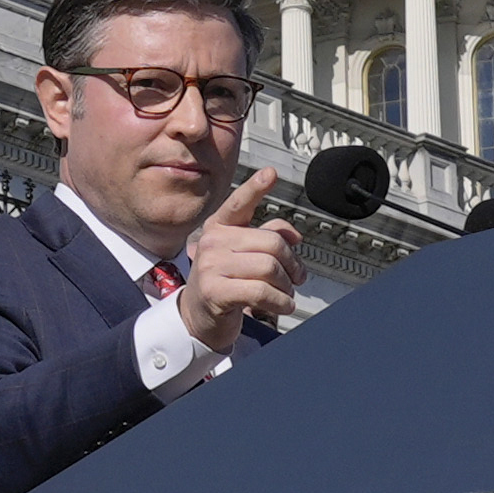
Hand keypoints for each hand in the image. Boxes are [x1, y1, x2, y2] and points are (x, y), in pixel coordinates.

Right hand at [175, 170, 300, 348]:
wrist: (197, 318)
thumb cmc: (224, 284)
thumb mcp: (244, 256)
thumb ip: (267, 238)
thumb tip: (295, 236)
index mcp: (220, 227)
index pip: (239, 203)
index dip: (256, 188)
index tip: (270, 173)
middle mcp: (213, 241)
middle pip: (272, 243)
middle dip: (292, 265)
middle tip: (296, 279)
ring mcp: (211, 266)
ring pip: (270, 268)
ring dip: (287, 287)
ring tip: (286, 295)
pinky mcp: (214, 291)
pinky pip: (262, 292)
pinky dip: (281, 302)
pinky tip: (283, 306)